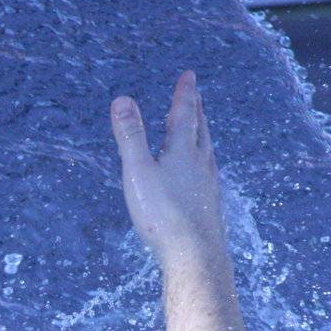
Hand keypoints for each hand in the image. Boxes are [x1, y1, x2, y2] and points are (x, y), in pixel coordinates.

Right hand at [111, 71, 225, 267]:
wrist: (195, 255)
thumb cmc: (163, 214)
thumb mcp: (138, 172)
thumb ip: (130, 136)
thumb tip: (122, 99)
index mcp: (182, 152)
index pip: (184, 115)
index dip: (185, 94)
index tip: (189, 76)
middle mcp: (200, 164)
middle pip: (200, 130)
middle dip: (196, 111)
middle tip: (196, 97)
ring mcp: (207, 185)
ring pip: (206, 151)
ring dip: (202, 135)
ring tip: (200, 129)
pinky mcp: (209, 205)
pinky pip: (208, 173)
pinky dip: (204, 161)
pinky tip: (202, 174)